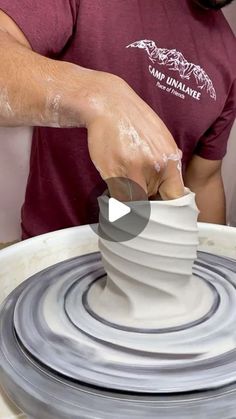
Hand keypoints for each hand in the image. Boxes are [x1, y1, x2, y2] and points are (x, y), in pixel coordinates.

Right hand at [82, 72, 184, 200]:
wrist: (109, 104)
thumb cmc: (134, 120)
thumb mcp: (161, 137)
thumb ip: (167, 161)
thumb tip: (174, 184)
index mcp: (169, 160)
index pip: (176, 197)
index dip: (169, 206)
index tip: (162, 207)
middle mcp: (154, 168)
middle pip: (153, 200)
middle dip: (147, 197)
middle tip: (139, 187)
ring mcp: (133, 172)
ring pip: (135, 201)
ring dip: (131, 195)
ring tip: (126, 177)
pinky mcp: (113, 174)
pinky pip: (118, 196)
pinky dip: (117, 193)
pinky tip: (116, 177)